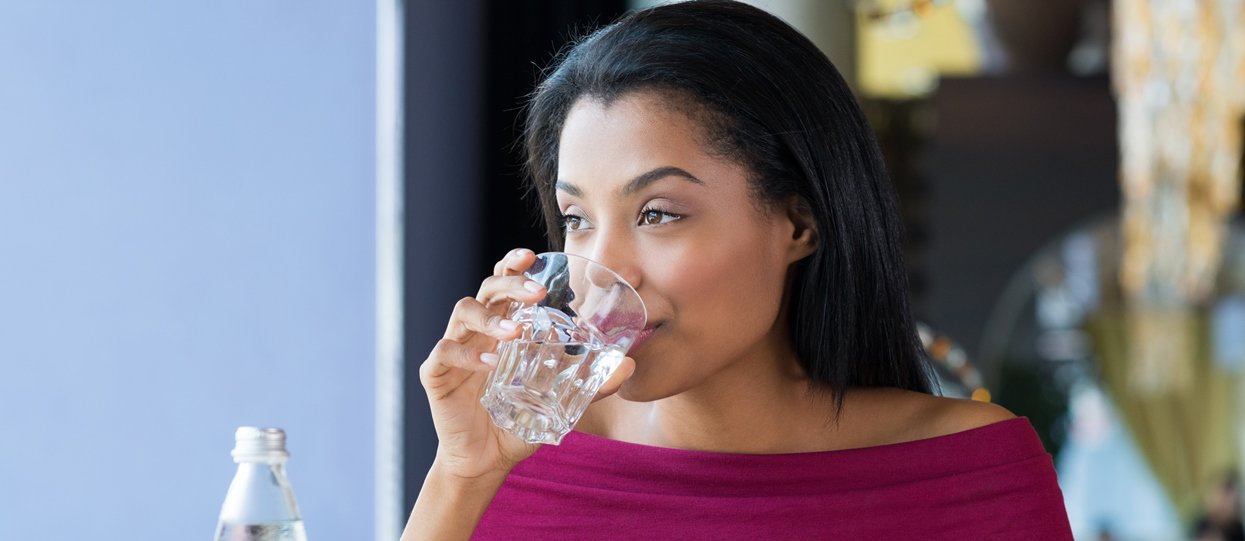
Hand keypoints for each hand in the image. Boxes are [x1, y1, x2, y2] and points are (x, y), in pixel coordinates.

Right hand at [418, 248, 635, 480]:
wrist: (487, 460)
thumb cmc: (519, 421)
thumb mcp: (560, 401)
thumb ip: (592, 383)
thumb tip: (629, 366)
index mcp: (502, 326)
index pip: (505, 283)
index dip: (514, 265)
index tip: (532, 256)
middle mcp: (477, 331)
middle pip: (487, 289)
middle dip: (510, 282)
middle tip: (537, 292)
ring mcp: (455, 349)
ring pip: (463, 312)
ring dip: (491, 317)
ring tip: (516, 332)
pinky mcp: (436, 374)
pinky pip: (446, 353)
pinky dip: (468, 355)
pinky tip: (491, 365)